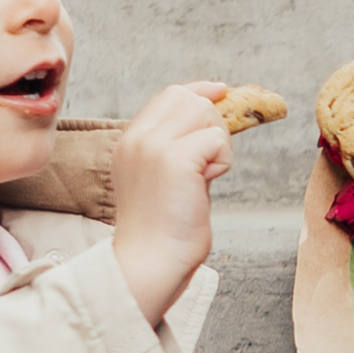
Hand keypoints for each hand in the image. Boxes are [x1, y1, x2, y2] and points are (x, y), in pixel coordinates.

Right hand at [111, 80, 234, 325]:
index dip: (200, 91)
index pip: (170, 95)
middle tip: (210, 162)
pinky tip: (205, 186)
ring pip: (207, 113)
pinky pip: (217, 140)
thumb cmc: (163, 229)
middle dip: (213, 122)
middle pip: (191, 98)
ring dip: (218, 145)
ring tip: (203, 179)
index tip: (222, 92)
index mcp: (131, 140)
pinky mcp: (176, 158)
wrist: (151, 261)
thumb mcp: (164, 177)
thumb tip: (215, 121)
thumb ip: (180, 148)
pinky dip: (221, 162)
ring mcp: (154, 145)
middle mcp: (138, 137)